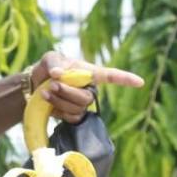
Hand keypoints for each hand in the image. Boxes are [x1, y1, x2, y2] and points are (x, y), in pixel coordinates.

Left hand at [30, 52, 144, 122]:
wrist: (36, 84)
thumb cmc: (50, 67)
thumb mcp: (50, 59)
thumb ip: (54, 62)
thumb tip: (58, 74)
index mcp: (89, 73)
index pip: (110, 76)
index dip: (125, 79)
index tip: (140, 82)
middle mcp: (89, 89)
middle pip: (87, 98)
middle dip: (68, 92)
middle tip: (52, 84)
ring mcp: (82, 104)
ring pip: (77, 108)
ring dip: (59, 99)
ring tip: (46, 91)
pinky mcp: (73, 115)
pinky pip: (71, 117)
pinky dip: (57, 109)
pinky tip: (48, 101)